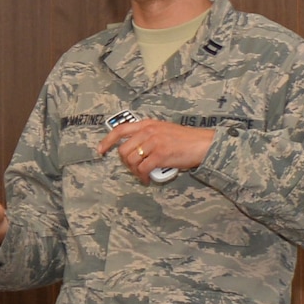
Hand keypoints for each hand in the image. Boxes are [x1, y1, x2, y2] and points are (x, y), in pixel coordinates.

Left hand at [97, 119, 215, 183]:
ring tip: (143, 175)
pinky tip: (148, 180)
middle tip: (134, 169)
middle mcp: (149, 131)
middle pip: (124, 150)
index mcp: (148, 124)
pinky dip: (143, 177)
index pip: (120, 129)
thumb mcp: (163, 130)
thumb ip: (148, 135)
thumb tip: (134, 149)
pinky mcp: (160, 155)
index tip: (101, 150)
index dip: (107, 140)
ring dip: (135, 171)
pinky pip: (143, 169)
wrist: (202, 144)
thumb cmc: (185, 140)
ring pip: (131, 161)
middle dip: (126, 163)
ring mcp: (154, 142)